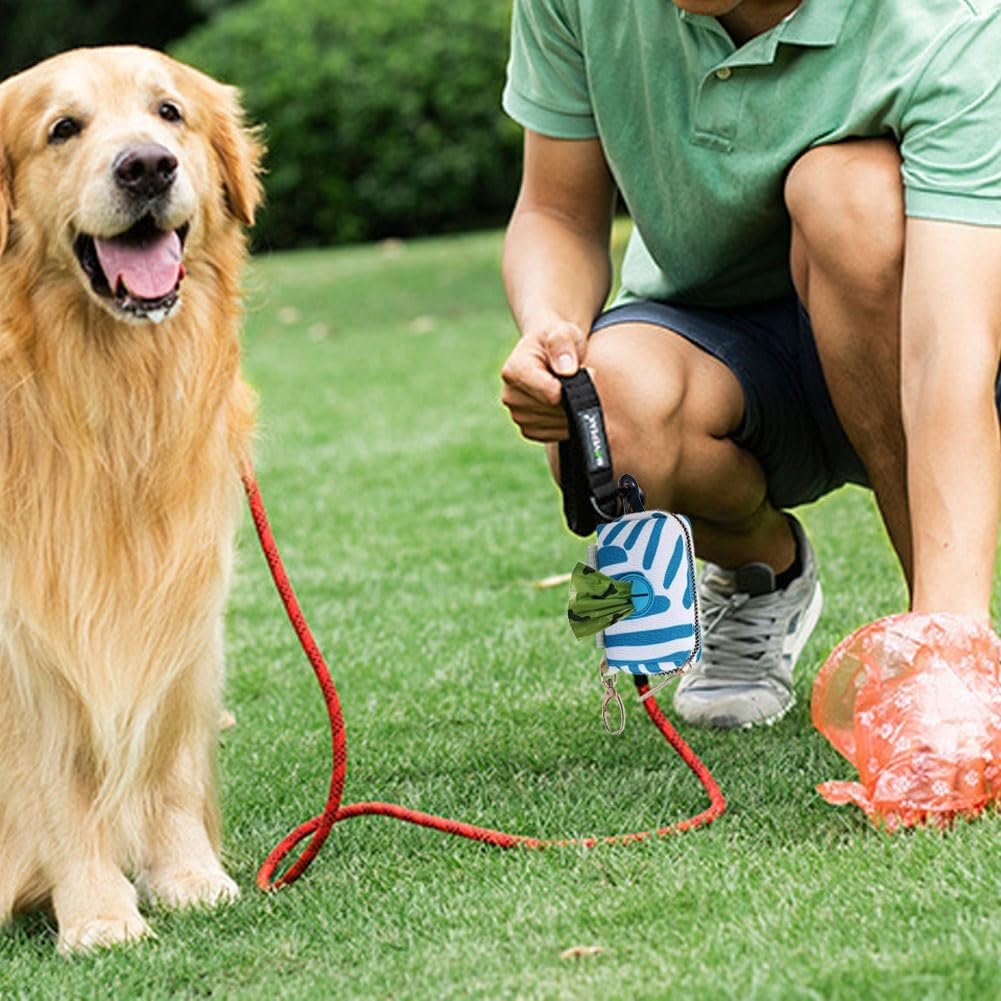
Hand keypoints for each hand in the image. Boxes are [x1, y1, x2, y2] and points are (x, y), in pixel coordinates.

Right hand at [500, 320, 587, 441]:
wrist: (547, 355)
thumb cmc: (557, 341)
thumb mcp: (562, 331)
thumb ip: (563, 344)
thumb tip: (566, 370)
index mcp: (514, 370)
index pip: (551, 394)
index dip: (574, 385)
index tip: (584, 370)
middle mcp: (510, 396)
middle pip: (557, 410)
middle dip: (575, 396)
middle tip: (578, 378)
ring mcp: (517, 415)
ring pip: (559, 424)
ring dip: (574, 410)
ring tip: (569, 389)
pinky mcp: (528, 430)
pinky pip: (557, 434)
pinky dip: (568, 422)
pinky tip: (565, 404)